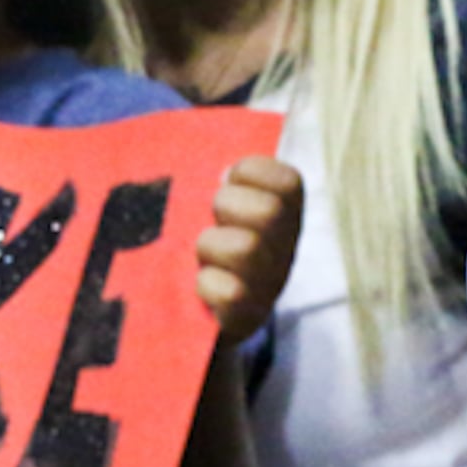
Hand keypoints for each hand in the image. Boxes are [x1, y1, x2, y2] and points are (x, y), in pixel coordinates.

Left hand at [193, 155, 302, 342]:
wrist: (180, 320)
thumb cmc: (188, 245)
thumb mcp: (202, 202)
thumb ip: (206, 174)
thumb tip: (199, 147)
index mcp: (280, 214)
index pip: (286, 182)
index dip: (250, 173)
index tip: (224, 181)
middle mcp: (283, 250)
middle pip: (269, 212)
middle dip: (227, 206)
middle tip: (209, 219)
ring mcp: (267, 286)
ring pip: (247, 249)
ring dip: (211, 246)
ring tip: (198, 255)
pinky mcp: (245, 320)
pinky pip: (232, 294)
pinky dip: (208, 285)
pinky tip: (198, 285)